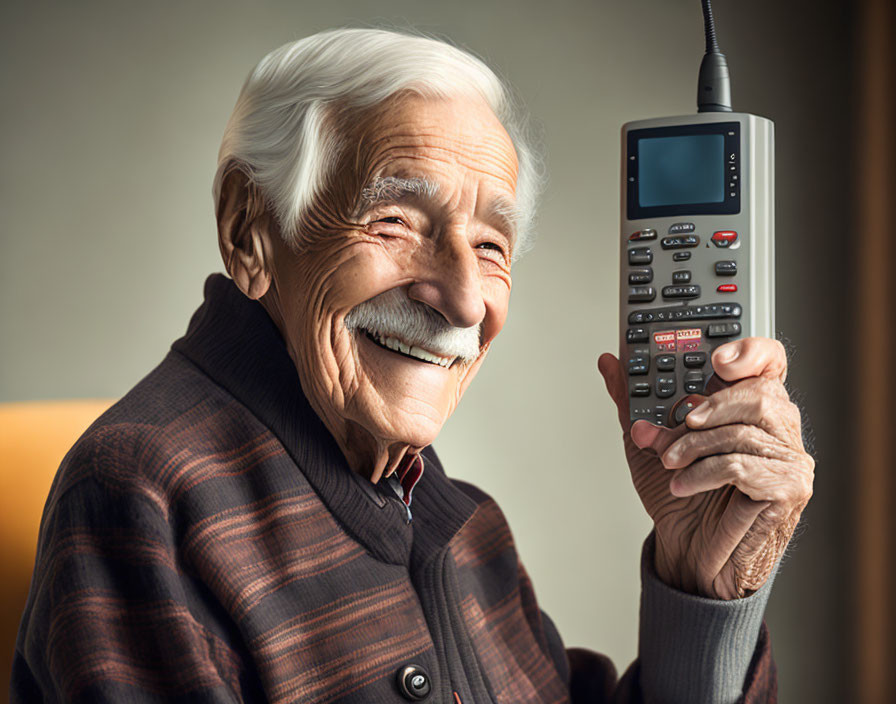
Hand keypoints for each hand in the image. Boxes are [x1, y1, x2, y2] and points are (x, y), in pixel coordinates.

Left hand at [598, 338, 813, 598]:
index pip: (770, 360)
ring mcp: (790, 458)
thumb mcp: (648, 442)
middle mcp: (779, 428)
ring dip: (695, 446)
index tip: (716, 360)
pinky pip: (744, 466)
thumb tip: (609, 362)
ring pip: (746, 431)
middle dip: (708, 407)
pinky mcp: (790, 489)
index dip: (750, 351)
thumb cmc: (680, 498)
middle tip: (679, 422)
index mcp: (751, 407)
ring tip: (670, 462)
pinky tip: (682, 484)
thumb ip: (633, 401)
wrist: (687, 552)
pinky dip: (704, 472)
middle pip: (759, 392)